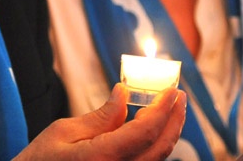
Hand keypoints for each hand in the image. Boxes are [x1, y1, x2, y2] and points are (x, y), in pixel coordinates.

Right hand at [13, 84, 186, 160]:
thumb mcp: (64, 132)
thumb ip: (100, 116)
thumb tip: (124, 94)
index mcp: (102, 159)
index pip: (145, 132)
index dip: (163, 109)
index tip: (172, 89)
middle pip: (159, 149)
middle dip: (173, 120)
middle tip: (178, 95)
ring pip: (155, 160)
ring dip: (166, 132)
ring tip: (169, 107)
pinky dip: (153, 145)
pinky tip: (150, 127)